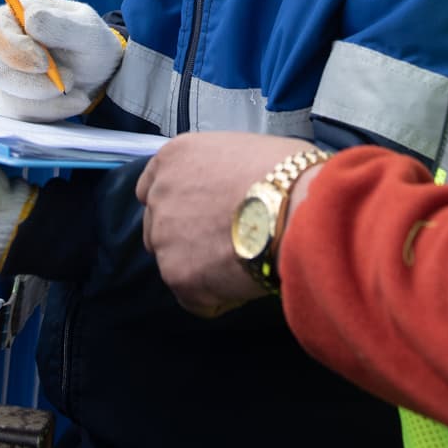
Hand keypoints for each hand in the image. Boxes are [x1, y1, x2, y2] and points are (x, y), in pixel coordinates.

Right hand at [0, 0, 124, 121]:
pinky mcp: (10, 102)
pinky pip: (22, 115)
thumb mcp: (87, 29)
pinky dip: (52, 111)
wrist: (97, 70)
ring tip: (78, 90)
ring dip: (48, 100)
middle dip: (35, 84)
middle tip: (70, 79)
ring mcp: (2, 77)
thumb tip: (29, 18)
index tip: (45, 63)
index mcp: (12, 17)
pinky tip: (74, 101)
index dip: (13, 48)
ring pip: (10, 98)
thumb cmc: (88, 41)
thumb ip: (61, 24)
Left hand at [136, 132, 317, 317]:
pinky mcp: (179, 277)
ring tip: (241, 263)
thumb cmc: (286, 173)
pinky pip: (194, 297)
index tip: (200, 214)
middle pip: (157, 227)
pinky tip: (244, 283)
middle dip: (184, 237)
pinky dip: (216, 297)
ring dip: (201, 267)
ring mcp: (165, 238)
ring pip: (174, 263)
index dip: (178, 204)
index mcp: (173, 159)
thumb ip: (219, 171)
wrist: (296, 208)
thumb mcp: (243, 150)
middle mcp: (159, 196)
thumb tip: (230, 189)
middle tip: (223, 242)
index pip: (151, 187)